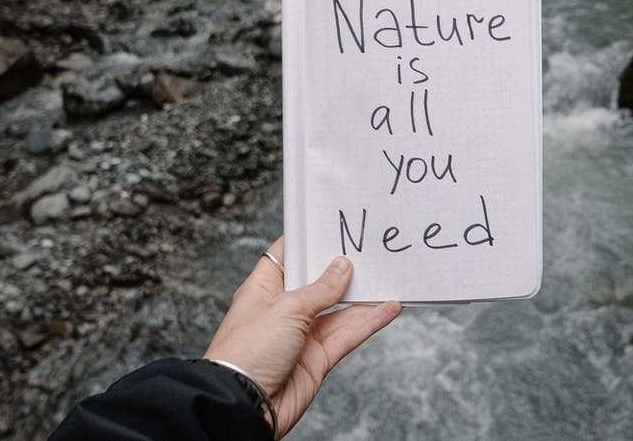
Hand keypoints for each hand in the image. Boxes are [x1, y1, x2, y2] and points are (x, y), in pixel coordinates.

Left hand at [204, 236, 401, 437]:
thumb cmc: (246, 353)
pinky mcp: (317, 359)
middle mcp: (283, 311)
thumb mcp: (286, 309)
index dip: (307, 242)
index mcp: (264, 290)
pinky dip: (369, 322)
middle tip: (368, 249)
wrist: (244, 406)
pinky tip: (388, 309)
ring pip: (339, 310)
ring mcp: (301, 336)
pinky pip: (348, 335)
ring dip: (363, 297)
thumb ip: (320, 290)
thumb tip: (342, 267)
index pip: (287, 257)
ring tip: (388, 277)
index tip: (330, 226)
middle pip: (319, 283)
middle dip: (342, 269)